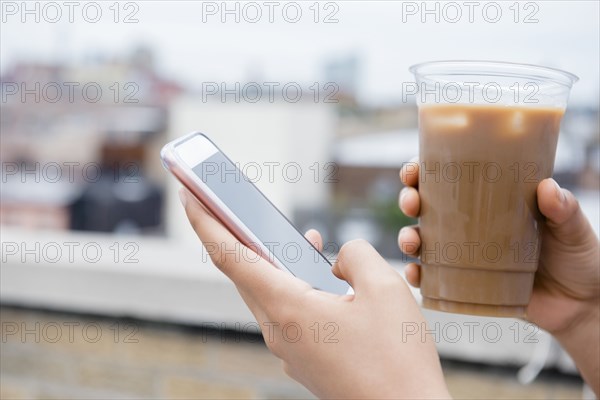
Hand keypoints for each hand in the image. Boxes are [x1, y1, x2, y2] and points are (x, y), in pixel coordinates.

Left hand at [179, 188, 449, 398]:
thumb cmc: (397, 361)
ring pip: (270, 294)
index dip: (205, 221)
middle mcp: (278, 332)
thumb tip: (340, 258)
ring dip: (278, 263)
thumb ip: (356, 255)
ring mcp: (290, 351)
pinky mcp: (305, 362)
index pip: (229, 256)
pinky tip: (323, 281)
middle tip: (236, 206)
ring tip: (306, 240)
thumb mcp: (385, 289)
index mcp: (287, 309)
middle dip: (240, 236)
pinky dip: (297, 288)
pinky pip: (290, 315)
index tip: (187, 194)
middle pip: (245, 274)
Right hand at [398, 159, 599, 393]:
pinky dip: (417, 274)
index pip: (450, 178)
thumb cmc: (578, 260)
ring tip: (412, 242)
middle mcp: (471, 224)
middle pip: (427, 205)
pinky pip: (432, 278)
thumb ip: (564, 210)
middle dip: (409, 199)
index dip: (423, 171)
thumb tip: (547, 188)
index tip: (413, 171)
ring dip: (407, 237)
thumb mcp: (574, 230)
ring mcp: (464, 254)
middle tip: (412, 202)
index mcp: (491, 202)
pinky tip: (416, 274)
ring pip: (422, 239)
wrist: (581, 307)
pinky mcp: (464, 283)